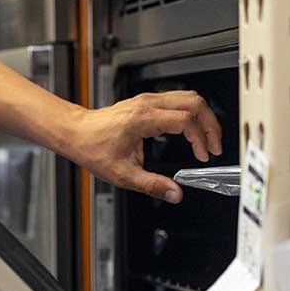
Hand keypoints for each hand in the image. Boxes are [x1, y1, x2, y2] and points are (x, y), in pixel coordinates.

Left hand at [65, 92, 223, 203]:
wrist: (75, 132)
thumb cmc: (92, 147)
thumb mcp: (123, 174)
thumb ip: (152, 185)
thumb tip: (175, 193)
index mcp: (144, 118)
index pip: (186, 120)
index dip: (200, 138)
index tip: (203, 155)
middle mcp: (148, 104)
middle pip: (194, 101)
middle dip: (210, 123)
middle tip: (215, 145)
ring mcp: (147, 100)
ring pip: (188, 97)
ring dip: (202, 117)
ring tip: (207, 140)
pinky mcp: (146, 102)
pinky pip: (177, 100)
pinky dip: (191, 114)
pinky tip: (190, 133)